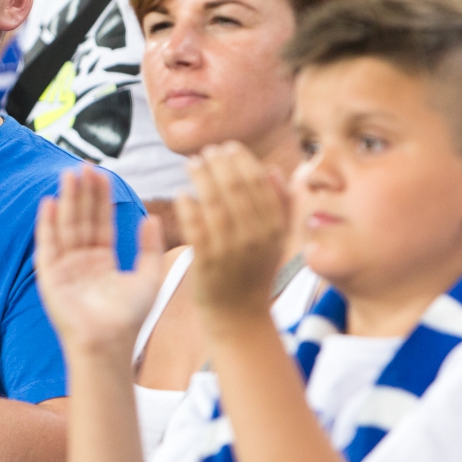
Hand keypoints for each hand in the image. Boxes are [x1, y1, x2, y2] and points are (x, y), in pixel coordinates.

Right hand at [35, 167, 165, 359]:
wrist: (109, 344)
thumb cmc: (129, 319)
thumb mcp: (148, 278)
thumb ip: (149, 248)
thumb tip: (152, 217)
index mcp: (102, 260)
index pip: (101, 222)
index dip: (101, 198)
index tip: (102, 173)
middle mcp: (81, 261)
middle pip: (82, 219)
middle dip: (82, 193)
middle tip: (83, 165)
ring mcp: (64, 267)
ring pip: (65, 227)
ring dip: (66, 201)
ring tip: (69, 175)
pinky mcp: (49, 277)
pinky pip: (47, 246)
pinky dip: (47, 225)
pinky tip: (50, 203)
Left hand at [176, 144, 289, 325]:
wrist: (239, 315)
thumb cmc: (253, 271)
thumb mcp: (276, 240)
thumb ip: (280, 205)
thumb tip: (272, 170)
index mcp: (275, 227)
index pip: (258, 182)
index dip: (241, 159)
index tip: (227, 147)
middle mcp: (256, 236)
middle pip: (236, 188)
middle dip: (219, 163)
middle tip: (206, 152)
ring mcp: (231, 249)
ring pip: (215, 203)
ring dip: (201, 178)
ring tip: (191, 164)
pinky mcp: (207, 262)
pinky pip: (196, 228)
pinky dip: (188, 207)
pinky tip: (181, 194)